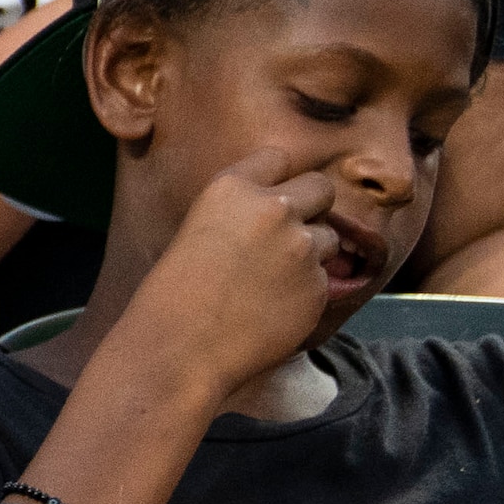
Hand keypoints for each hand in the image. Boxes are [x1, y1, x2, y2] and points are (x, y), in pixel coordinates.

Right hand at [116, 148, 362, 384]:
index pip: (278, 157)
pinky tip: (272, 308)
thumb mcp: (200, 229)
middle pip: (322, 187)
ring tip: (272, 280)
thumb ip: (243, 213)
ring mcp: (301, 248)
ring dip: (311, 253)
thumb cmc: (175, 293)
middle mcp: (273, 209)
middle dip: (314, 205)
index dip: (279, 177)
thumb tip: (284, 212)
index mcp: (233, 188)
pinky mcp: (317, 286)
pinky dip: (305, 291)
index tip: (274, 194)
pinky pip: (324, 279)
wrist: (181, 346)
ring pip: (328, 236)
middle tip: (291, 233)